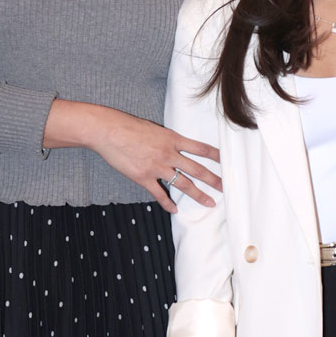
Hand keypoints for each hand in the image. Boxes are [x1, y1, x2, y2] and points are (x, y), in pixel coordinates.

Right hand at [89, 109, 221, 213]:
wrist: (108, 131)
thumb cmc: (129, 126)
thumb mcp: (155, 129)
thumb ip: (167, 140)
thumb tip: (176, 147)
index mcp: (172, 138)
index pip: (201, 148)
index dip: (216, 156)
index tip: (227, 162)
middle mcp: (168, 153)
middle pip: (197, 169)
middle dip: (213, 179)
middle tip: (225, 187)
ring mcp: (156, 167)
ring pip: (183, 184)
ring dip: (198, 194)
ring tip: (209, 202)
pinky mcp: (143, 177)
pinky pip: (159, 193)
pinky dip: (167, 203)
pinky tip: (174, 210)